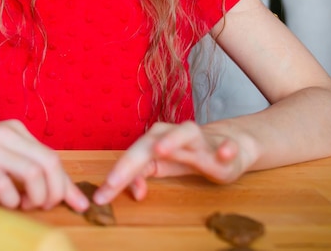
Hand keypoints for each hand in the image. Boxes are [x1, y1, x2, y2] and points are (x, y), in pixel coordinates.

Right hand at [0, 119, 89, 211]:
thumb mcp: (2, 157)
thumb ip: (28, 169)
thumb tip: (65, 194)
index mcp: (16, 130)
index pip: (52, 157)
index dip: (67, 184)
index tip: (80, 205)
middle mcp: (6, 134)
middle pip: (49, 164)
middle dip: (55, 193)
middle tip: (45, 207)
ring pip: (33, 174)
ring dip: (36, 198)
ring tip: (25, 206)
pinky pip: (4, 186)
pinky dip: (12, 201)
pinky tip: (7, 204)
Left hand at [93, 121, 248, 204]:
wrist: (228, 144)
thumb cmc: (188, 155)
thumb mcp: (163, 167)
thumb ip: (144, 175)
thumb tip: (132, 190)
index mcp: (156, 139)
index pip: (131, 156)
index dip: (117, 175)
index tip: (103, 197)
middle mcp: (174, 134)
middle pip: (150, 143)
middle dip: (131, 162)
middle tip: (114, 181)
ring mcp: (201, 139)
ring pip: (186, 133)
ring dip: (173, 140)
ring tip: (160, 150)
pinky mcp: (227, 147)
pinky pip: (227, 147)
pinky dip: (225, 149)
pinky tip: (225, 152)